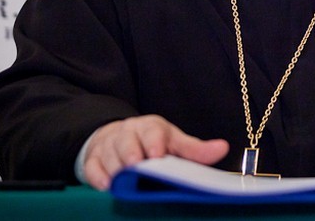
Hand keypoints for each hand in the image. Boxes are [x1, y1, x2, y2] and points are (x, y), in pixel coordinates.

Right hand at [82, 115, 228, 189]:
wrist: (118, 137)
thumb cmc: (153, 143)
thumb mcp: (175, 142)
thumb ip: (195, 150)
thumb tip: (222, 148)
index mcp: (151, 127)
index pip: (152, 130)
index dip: (155, 141)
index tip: (157, 154)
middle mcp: (128, 133)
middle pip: (127, 141)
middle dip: (131, 154)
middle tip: (137, 165)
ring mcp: (109, 145)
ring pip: (109, 154)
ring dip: (115, 167)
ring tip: (121, 180)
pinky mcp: (93, 159)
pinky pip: (92, 166)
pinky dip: (97, 176)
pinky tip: (105, 186)